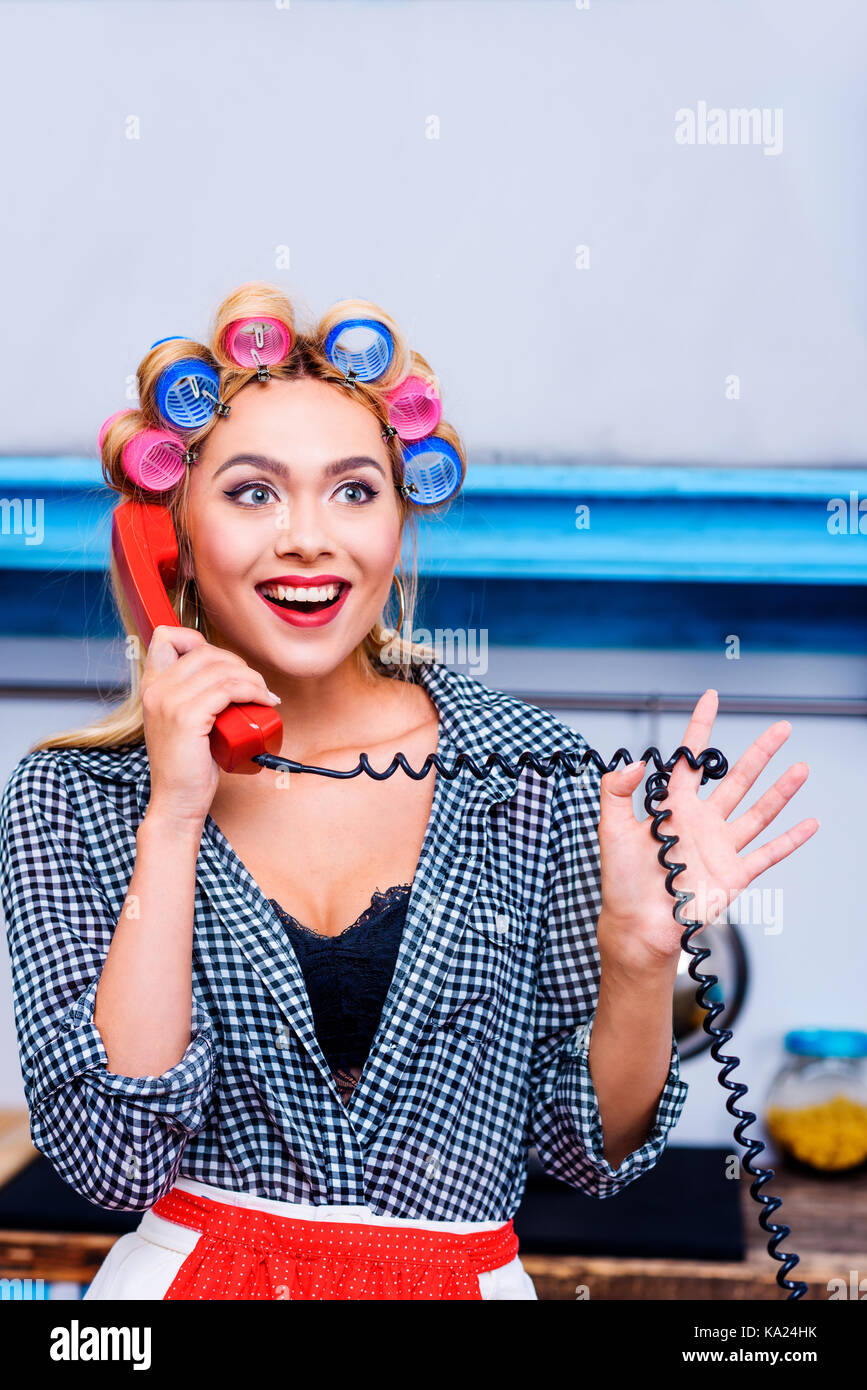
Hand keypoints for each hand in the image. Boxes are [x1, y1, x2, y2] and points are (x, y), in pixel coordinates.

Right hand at [141, 625, 281, 827]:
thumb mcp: (182, 721)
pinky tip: (264, 702)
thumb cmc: (187, 766)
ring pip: (222, 669)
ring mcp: (169, 701)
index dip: (199, 640)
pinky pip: (230, 689)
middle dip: (238, 664)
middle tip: (254, 686)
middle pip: (206, 651)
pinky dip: (254, 691)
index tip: (224, 664)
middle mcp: (156, 689)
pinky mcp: (188, 717)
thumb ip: (191, 696)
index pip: (166, 637)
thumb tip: (226, 674)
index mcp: (152, 686)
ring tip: (264, 696)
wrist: (177, 802)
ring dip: (252, 679)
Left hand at [596, 689, 818, 969]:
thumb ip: (616, 790)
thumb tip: (636, 761)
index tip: (712, 699)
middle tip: (781, 727)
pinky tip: (809, 823)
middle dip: (760, 753)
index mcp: (672, 806)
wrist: (637, 926)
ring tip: (801, 766)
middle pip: (737, 779)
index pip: (690, 759)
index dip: (700, 728)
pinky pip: (768, 853)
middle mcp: (701, 821)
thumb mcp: (609, 829)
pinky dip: (790, 840)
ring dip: (781, 790)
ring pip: (758, 811)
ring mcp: (720, 847)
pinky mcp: (734, 874)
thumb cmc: (620, 881)